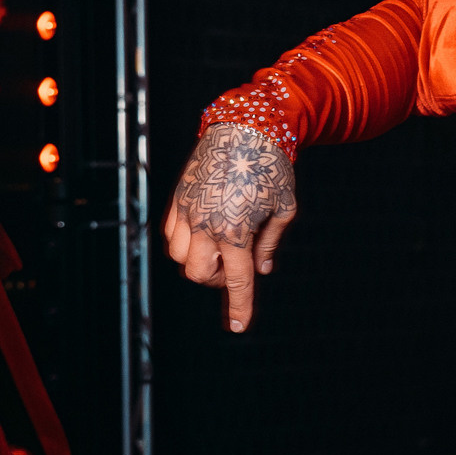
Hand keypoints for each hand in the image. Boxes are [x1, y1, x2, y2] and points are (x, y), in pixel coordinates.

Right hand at [163, 123, 296, 331]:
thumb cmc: (272, 167)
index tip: (237, 327)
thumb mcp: (284, 208)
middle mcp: (205, 224)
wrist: (245, 128)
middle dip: (217, 278)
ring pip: (179, 257)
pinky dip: (187, 242)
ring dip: (200, 260)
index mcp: (235, 230)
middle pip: (199, 274)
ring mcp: (186, 212)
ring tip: (223, 245)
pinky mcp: (176, 200)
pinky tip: (207, 231)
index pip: (237, 280)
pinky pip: (171, 235)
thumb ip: (270, 242)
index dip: (239, 306)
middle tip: (237, 264)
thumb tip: (262, 270)